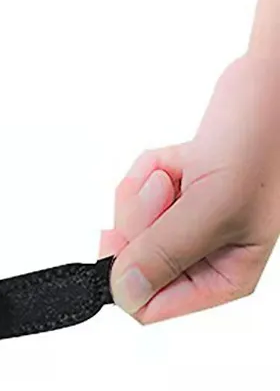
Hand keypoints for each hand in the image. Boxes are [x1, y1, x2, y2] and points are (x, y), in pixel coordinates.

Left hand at [100, 55, 279, 322]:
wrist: (268, 83)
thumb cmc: (263, 139)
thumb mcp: (214, 204)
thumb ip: (167, 252)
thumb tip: (125, 293)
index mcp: (226, 275)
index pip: (151, 308)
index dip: (126, 275)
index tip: (125, 238)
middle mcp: (207, 256)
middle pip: (132, 263)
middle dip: (138, 220)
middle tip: (165, 189)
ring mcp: (190, 224)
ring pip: (130, 227)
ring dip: (142, 192)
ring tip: (176, 171)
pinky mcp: (178, 196)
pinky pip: (136, 196)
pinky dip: (148, 171)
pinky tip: (179, 158)